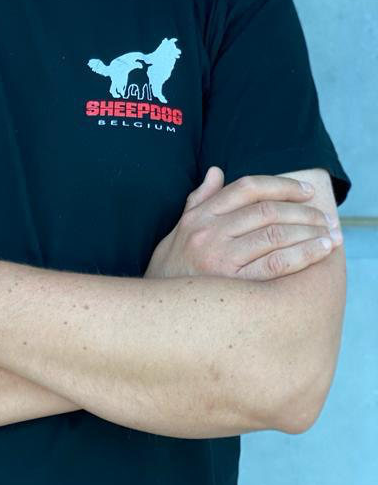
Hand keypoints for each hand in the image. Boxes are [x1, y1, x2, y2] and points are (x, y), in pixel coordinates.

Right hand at [144, 166, 340, 280]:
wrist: (155, 313)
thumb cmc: (170, 272)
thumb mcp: (178, 230)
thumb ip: (199, 200)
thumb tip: (216, 172)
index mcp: (199, 216)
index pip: (247, 188)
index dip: (281, 186)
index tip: (306, 192)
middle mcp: (209, 232)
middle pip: (266, 211)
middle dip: (303, 212)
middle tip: (325, 218)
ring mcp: (220, 257)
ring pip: (275, 234)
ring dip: (309, 232)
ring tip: (330, 235)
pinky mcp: (232, 283)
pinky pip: (276, 264)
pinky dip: (303, 255)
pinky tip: (320, 253)